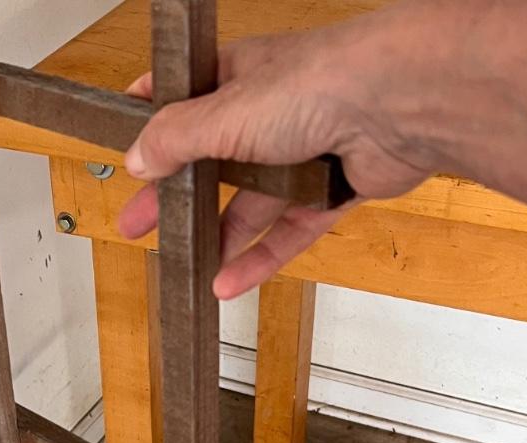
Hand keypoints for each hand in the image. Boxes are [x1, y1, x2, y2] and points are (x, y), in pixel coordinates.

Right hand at [118, 27, 430, 297]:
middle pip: (213, 163)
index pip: (187, 97)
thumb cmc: (320, 83)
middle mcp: (272, 112)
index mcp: (241, 76)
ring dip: (219, 237)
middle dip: (176, 196)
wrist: (398, 103)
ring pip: (252, 205)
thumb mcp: (224, 113)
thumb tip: (137, 156)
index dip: (155, 122)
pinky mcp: (331, 190)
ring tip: (186, 265)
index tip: (127, 148)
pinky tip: (229, 282)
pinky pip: (288, 232)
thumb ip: (175, 138)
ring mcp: (304, 153)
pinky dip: (260, 258)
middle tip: (141, 223)